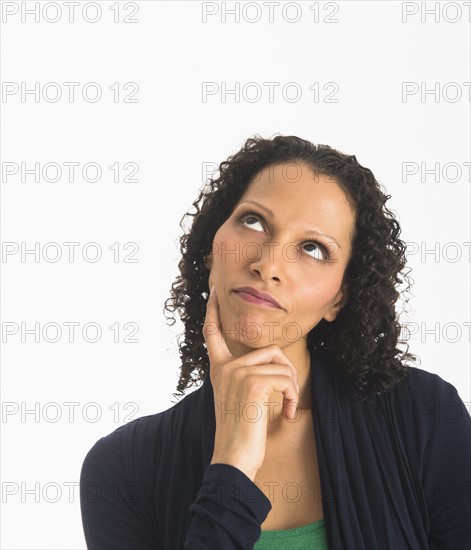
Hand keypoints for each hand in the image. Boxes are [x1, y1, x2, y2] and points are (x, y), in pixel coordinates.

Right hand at [203, 285, 298, 481]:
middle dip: (287, 371)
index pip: (213, 333)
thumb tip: (272, 362)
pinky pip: (285, 377)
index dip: (213, 311)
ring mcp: (237, 372)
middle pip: (270, 349)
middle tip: (287, 394)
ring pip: (281, 364)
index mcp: (219, 370)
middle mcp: (225, 367)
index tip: (215, 292)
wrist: (234, 459)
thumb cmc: (241, 433)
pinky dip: (291, 396)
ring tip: (285, 407)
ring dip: (291, 386)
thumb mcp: (240, 399)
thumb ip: (246, 376)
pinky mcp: (252, 382)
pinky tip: (285, 414)